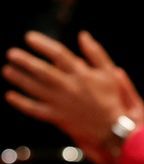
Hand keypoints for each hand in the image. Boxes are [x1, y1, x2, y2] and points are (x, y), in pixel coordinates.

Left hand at [3, 31, 143, 163]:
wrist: (113, 128)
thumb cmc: (113, 99)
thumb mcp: (109, 73)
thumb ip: (96, 53)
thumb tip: (84, 35)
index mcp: (81, 73)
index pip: (58, 53)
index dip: (42, 44)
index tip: (29, 38)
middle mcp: (68, 86)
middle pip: (41, 70)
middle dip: (24, 60)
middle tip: (11, 54)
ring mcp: (60, 102)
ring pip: (34, 88)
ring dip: (19, 78)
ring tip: (7, 70)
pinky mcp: (57, 116)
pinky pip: (34, 109)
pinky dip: (21, 103)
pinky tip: (10, 95)